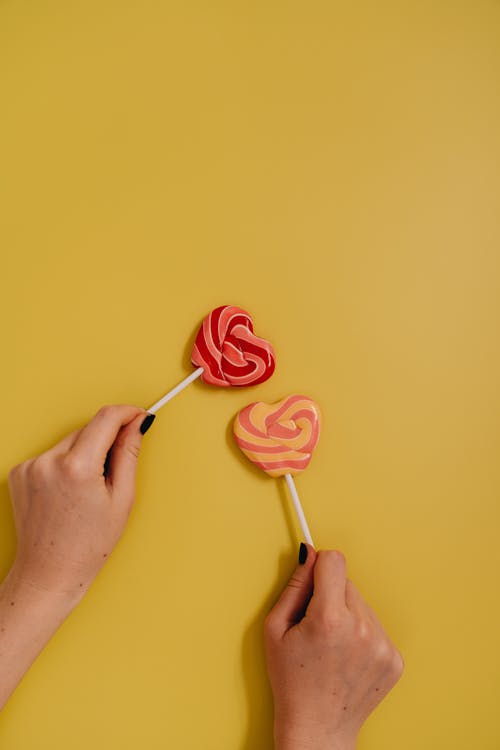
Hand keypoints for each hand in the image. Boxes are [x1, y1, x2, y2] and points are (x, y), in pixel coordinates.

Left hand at [0, 404, 154, 709]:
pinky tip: (69, 492)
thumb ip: (129, 454)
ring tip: (89, 490)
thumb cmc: (88, 545)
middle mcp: (48, 461)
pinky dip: (65, 464)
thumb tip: (138, 424)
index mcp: (76, 467)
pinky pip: (52, 455)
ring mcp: (30, 466)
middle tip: (115, 472)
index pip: (106, 419)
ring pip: (70, 441)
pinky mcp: (18, 472)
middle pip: (88, 430)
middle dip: (106, 441)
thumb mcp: (122, 499)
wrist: (48, 573)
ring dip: (85, 453)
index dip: (127, 413)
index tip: (139, 415)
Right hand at [264, 545, 403, 749]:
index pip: (334, 561)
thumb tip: (309, 553)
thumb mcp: (275, 629)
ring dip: (348, 616)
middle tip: (316, 627)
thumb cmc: (290, 681)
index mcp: (329, 619)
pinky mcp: (394, 659)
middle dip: (331, 596)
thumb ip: (294, 586)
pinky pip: (376, 627)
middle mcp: (361, 629)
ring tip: (332, 646)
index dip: (320, 568)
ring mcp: (382, 645)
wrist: (318, 730)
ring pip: (363, 605)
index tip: (313, 580)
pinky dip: (362, 636)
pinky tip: (348, 658)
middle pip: (348, 583)